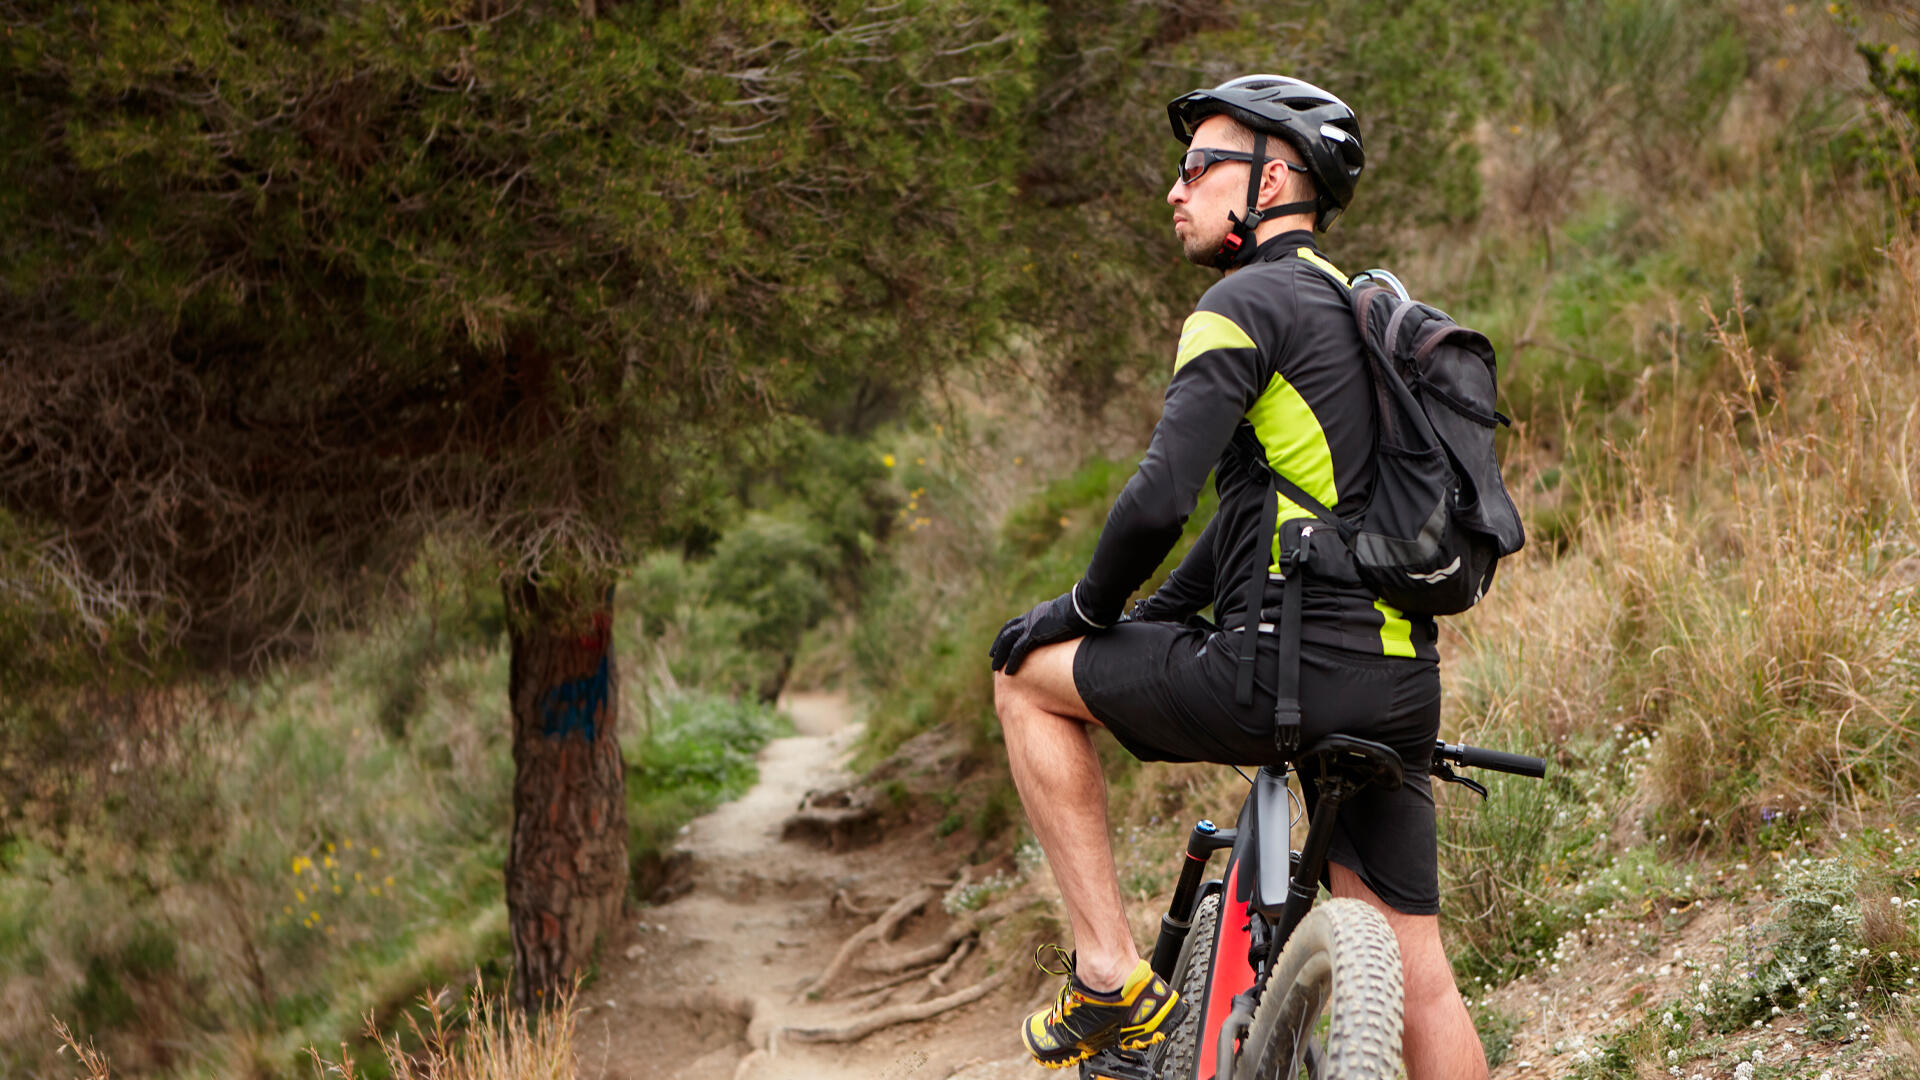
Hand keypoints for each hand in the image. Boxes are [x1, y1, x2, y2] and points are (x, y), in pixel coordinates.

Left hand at [988, 587, 1102, 674]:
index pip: (1021, 622)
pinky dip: (1011, 661)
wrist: (1088, 606)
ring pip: (1008, 641)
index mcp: (1042, 612)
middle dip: (999, 642)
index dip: (1012, 632)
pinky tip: (1008, 672)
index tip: (1006, 641)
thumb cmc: (1089, 610)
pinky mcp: (1035, 633)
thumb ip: (1076, 625)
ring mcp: (1032, 624)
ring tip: (994, 667)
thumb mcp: (1078, 618)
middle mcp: (1033, 616)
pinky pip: (1018, 650)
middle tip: (992, 654)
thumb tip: (1089, 629)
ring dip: (1000, 654)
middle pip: (1009, 630)